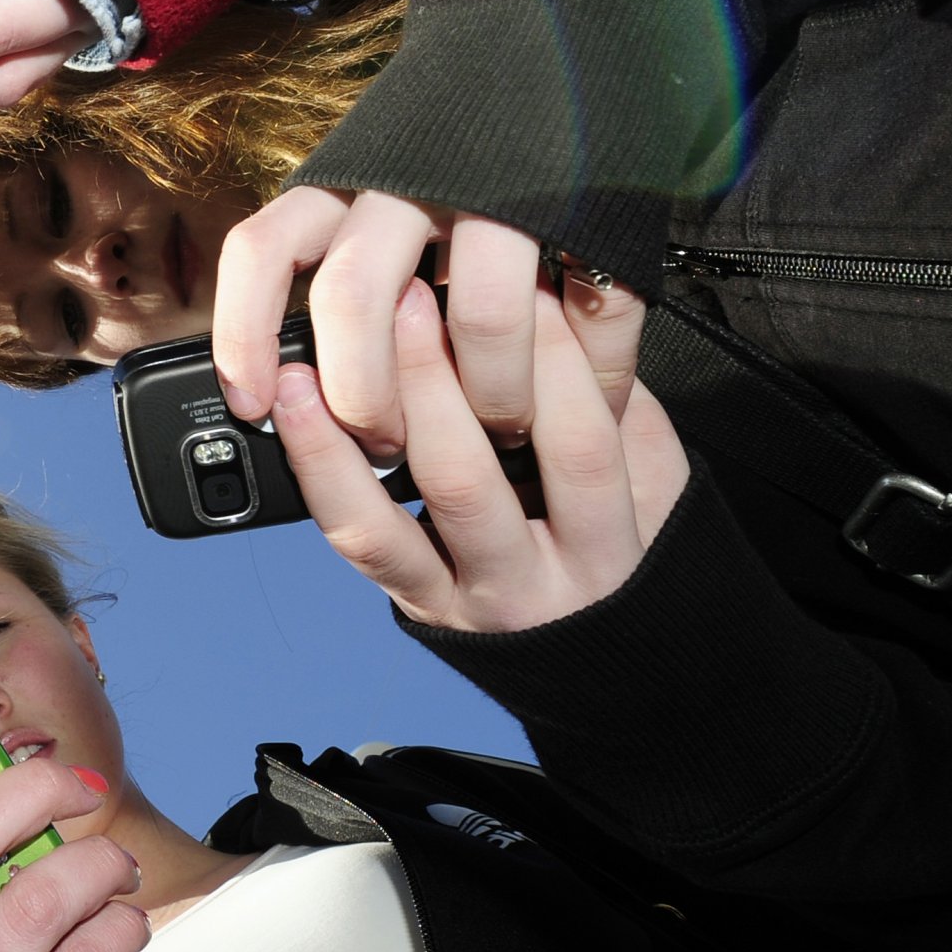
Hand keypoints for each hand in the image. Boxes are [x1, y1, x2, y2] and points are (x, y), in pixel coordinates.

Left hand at [213, 188, 558, 458]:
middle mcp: (405, 178)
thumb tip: (293, 392)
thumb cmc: (468, 166)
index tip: (251, 405)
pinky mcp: (575, 199)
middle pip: (353, 297)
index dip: (244, 335)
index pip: (262, 249)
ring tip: (501, 429)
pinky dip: (589, 366)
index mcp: (344, 182)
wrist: (570, 71)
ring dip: (488, 395)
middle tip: (387, 445)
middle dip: (364, 395)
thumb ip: (346, 282)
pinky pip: (575, 301)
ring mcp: (491, 185)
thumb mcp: (381, 210)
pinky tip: (588, 391)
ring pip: (475, 314)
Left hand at [275, 276, 688, 634]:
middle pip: (471, 480)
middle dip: (436, 379)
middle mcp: (534, 582)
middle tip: (412, 294)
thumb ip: (619, 402)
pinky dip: (319, 465)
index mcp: (611, 544)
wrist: (604, 663)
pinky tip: (296, 406)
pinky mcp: (414, 603)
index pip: (576, 448)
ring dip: (365, 420)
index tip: (519, 288)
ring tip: (334, 345)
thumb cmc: (624, 539)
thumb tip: (572, 298)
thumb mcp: (655, 480)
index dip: (549, 363)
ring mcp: (464, 600)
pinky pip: (358, 536)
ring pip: (399, 514)